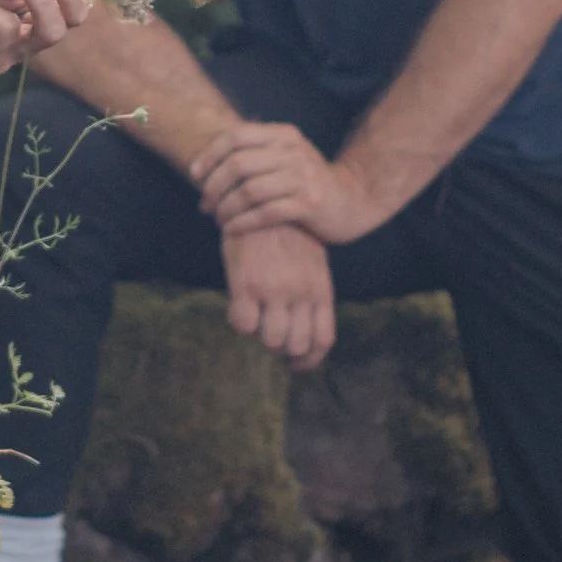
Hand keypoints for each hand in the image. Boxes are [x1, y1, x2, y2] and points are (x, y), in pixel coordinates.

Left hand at [191, 117, 389, 244]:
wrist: (352, 200)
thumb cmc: (306, 182)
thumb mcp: (285, 157)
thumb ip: (254, 153)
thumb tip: (205, 162)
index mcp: (283, 135)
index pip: (235, 137)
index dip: (209, 156)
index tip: (194, 176)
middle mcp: (293, 152)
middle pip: (238, 164)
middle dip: (213, 187)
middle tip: (204, 204)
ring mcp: (303, 177)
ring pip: (249, 191)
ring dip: (226, 208)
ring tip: (218, 219)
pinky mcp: (310, 204)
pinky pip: (265, 213)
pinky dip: (242, 223)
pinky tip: (232, 229)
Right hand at [221, 217, 334, 366]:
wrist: (261, 197)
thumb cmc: (286, 233)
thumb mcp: (313, 261)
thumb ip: (312, 293)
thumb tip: (307, 325)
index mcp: (320, 289)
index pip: (322, 340)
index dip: (309, 360)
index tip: (296, 363)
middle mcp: (301, 293)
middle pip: (296, 345)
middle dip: (283, 349)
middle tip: (270, 336)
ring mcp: (275, 290)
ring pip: (271, 341)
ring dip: (261, 335)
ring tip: (255, 318)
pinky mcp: (247, 283)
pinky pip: (242, 324)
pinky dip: (239, 323)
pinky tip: (238, 307)